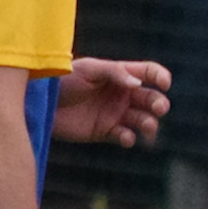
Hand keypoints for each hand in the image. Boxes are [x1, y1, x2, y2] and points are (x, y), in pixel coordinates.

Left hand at [53, 57, 171, 146]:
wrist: (43, 102)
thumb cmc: (65, 79)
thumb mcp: (89, 70)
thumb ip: (114, 74)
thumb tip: (138, 84)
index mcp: (121, 75)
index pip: (148, 73)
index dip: (160, 77)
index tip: (164, 84)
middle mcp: (122, 95)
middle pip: (151, 99)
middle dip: (159, 104)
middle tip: (159, 108)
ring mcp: (115, 114)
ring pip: (143, 120)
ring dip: (149, 123)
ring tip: (146, 126)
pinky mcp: (106, 132)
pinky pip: (125, 137)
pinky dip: (129, 138)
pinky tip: (124, 137)